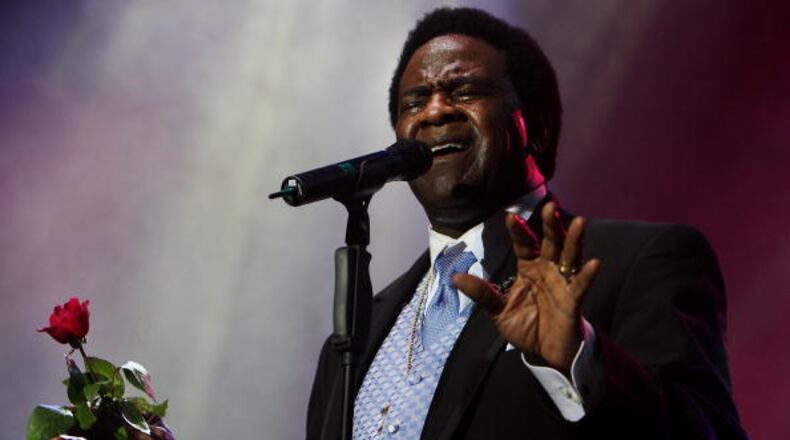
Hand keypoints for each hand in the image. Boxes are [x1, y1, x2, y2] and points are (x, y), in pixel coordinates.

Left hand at [454, 202, 599, 373]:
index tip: (510, 216)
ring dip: (574, 241)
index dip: (518, 232)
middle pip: (550, 244)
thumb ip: (482, 293)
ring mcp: (562, 284)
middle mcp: (547, 271)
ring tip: (580, 222)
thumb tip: (455, 277)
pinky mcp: (574, 302)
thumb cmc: (525, 327)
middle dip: (551, 226)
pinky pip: (581, 286)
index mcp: (529, 269)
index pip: (524, 245)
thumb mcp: (499, 310)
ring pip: (570, 258)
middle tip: (550, 207)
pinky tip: (594, 263)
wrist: (545, 353)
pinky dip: (587, 275)